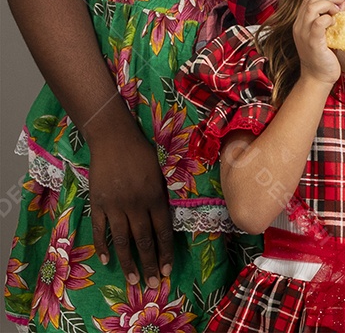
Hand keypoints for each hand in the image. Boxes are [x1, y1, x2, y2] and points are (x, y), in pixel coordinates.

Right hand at [89, 126, 173, 286]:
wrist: (113, 138)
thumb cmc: (141, 151)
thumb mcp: (159, 171)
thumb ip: (162, 195)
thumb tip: (165, 218)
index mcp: (154, 196)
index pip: (162, 231)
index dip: (166, 252)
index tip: (168, 269)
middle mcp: (136, 205)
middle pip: (143, 241)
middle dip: (150, 264)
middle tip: (153, 284)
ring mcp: (115, 206)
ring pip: (122, 241)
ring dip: (128, 263)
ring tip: (134, 280)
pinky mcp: (98, 205)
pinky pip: (100, 231)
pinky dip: (103, 247)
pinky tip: (107, 261)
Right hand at [292, 0, 342, 86]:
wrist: (317, 78)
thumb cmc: (323, 57)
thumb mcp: (325, 35)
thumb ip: (329, 22)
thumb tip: (342, 8)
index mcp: (301, 23)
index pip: (306, 0)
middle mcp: (299, 26)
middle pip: (311, 1)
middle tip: (341, 1)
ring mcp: (304, 34)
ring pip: (312, 8)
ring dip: (327, 5)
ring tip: (338, 10)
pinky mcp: (312, 42)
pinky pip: (318, 23)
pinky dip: (327, 19)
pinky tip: (334, 22)